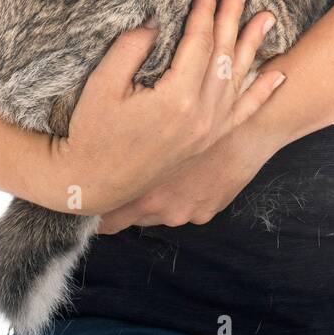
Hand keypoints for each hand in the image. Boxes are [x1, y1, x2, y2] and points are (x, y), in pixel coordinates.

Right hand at [49, 0, 285, 215]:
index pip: (199, 42)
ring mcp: (208, 131)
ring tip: (267, 17)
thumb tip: (159, 19)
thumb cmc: (91, 132)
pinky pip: (242, 113)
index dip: (205, 9)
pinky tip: (277, 75)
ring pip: (238, 79)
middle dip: (233, 16)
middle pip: (223, 55)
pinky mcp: (208, 141)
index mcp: (176, 99)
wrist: (94, 183)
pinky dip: (261, 93)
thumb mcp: (103, 84)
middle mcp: (201, 115)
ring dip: (253, 45)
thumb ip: (132, 47)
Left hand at [97, 115, 275, 231]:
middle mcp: (163, 210)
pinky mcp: (207, 212)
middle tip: (113, 186)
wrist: (249, 131)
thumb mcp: (156, 125)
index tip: (84, 204)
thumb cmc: (201, 118)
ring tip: (151, 178)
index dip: (95, 209)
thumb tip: (99, 154)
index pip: (108, 216)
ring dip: (155, 198)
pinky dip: (180, 197)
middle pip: (132, 215)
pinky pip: (185, 208)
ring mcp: (187, 214)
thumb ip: (128, 143)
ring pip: (159, 211)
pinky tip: (182, 179)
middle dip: (124, 200)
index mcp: (145, 191)